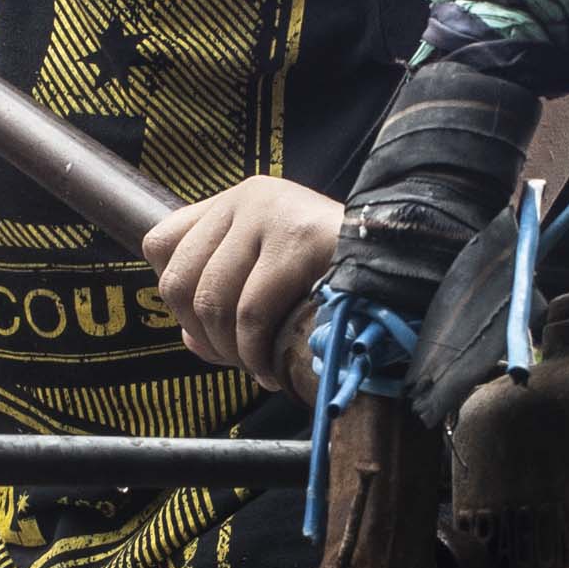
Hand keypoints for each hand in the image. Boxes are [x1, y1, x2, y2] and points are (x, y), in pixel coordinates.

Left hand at [142, 174, 342, 394]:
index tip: (207, 326)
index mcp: (235, 200)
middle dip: (200, 334)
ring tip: (256, 367)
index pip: (161, 243)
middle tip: (235, 358)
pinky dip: (254, 354)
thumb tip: (191, 339)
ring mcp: (271, 215)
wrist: (407, 260)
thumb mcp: (272, 273)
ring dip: (230, 351)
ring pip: (211, 301)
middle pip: (178, 280)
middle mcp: (246, 198)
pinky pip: (251, 313)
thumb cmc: (339, 276)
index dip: (175, 296)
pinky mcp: (298, 240)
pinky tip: (270, 369)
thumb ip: (226, 296)